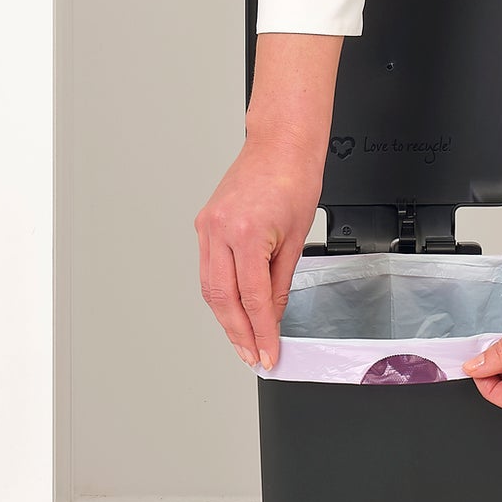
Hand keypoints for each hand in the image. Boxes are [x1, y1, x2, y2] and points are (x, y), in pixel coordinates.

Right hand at [195, 34, 342, 368]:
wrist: (281, 144)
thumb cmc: (294, 179)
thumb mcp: (297, 239)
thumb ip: (280, 283)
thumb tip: (274, 316)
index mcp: (247, 234)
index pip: (254, 299)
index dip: (261, 333)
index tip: (267, 355)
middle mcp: (220, 230)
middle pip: (223, 299)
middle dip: (238, 334)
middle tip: (252, 357)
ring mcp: (207, 226)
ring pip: (210, 288)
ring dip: (225, 319)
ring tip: (242, 342)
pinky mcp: (204, 224)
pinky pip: (208, 269)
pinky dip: (219, 294)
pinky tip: (231, 310)